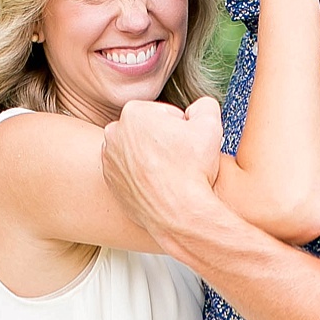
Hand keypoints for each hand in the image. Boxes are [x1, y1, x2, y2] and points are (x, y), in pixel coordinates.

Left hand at [102, 95, 224, 243]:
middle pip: (150, 131)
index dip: (183, 128)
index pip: (166, 114)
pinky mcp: (110, 182)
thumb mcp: (210, 124)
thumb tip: (198, 108)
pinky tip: (159, 184)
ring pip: (140, 151)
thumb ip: (204, 105)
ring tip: (171, 173)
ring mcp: (109, 159)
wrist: (180, 214)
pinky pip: (131, 172)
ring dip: (153, 157)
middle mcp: (114, 133)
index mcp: (134, 112)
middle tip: (181, 160)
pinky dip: (143, 176)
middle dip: (165, 141)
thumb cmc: (193, 170)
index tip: (189, 144)